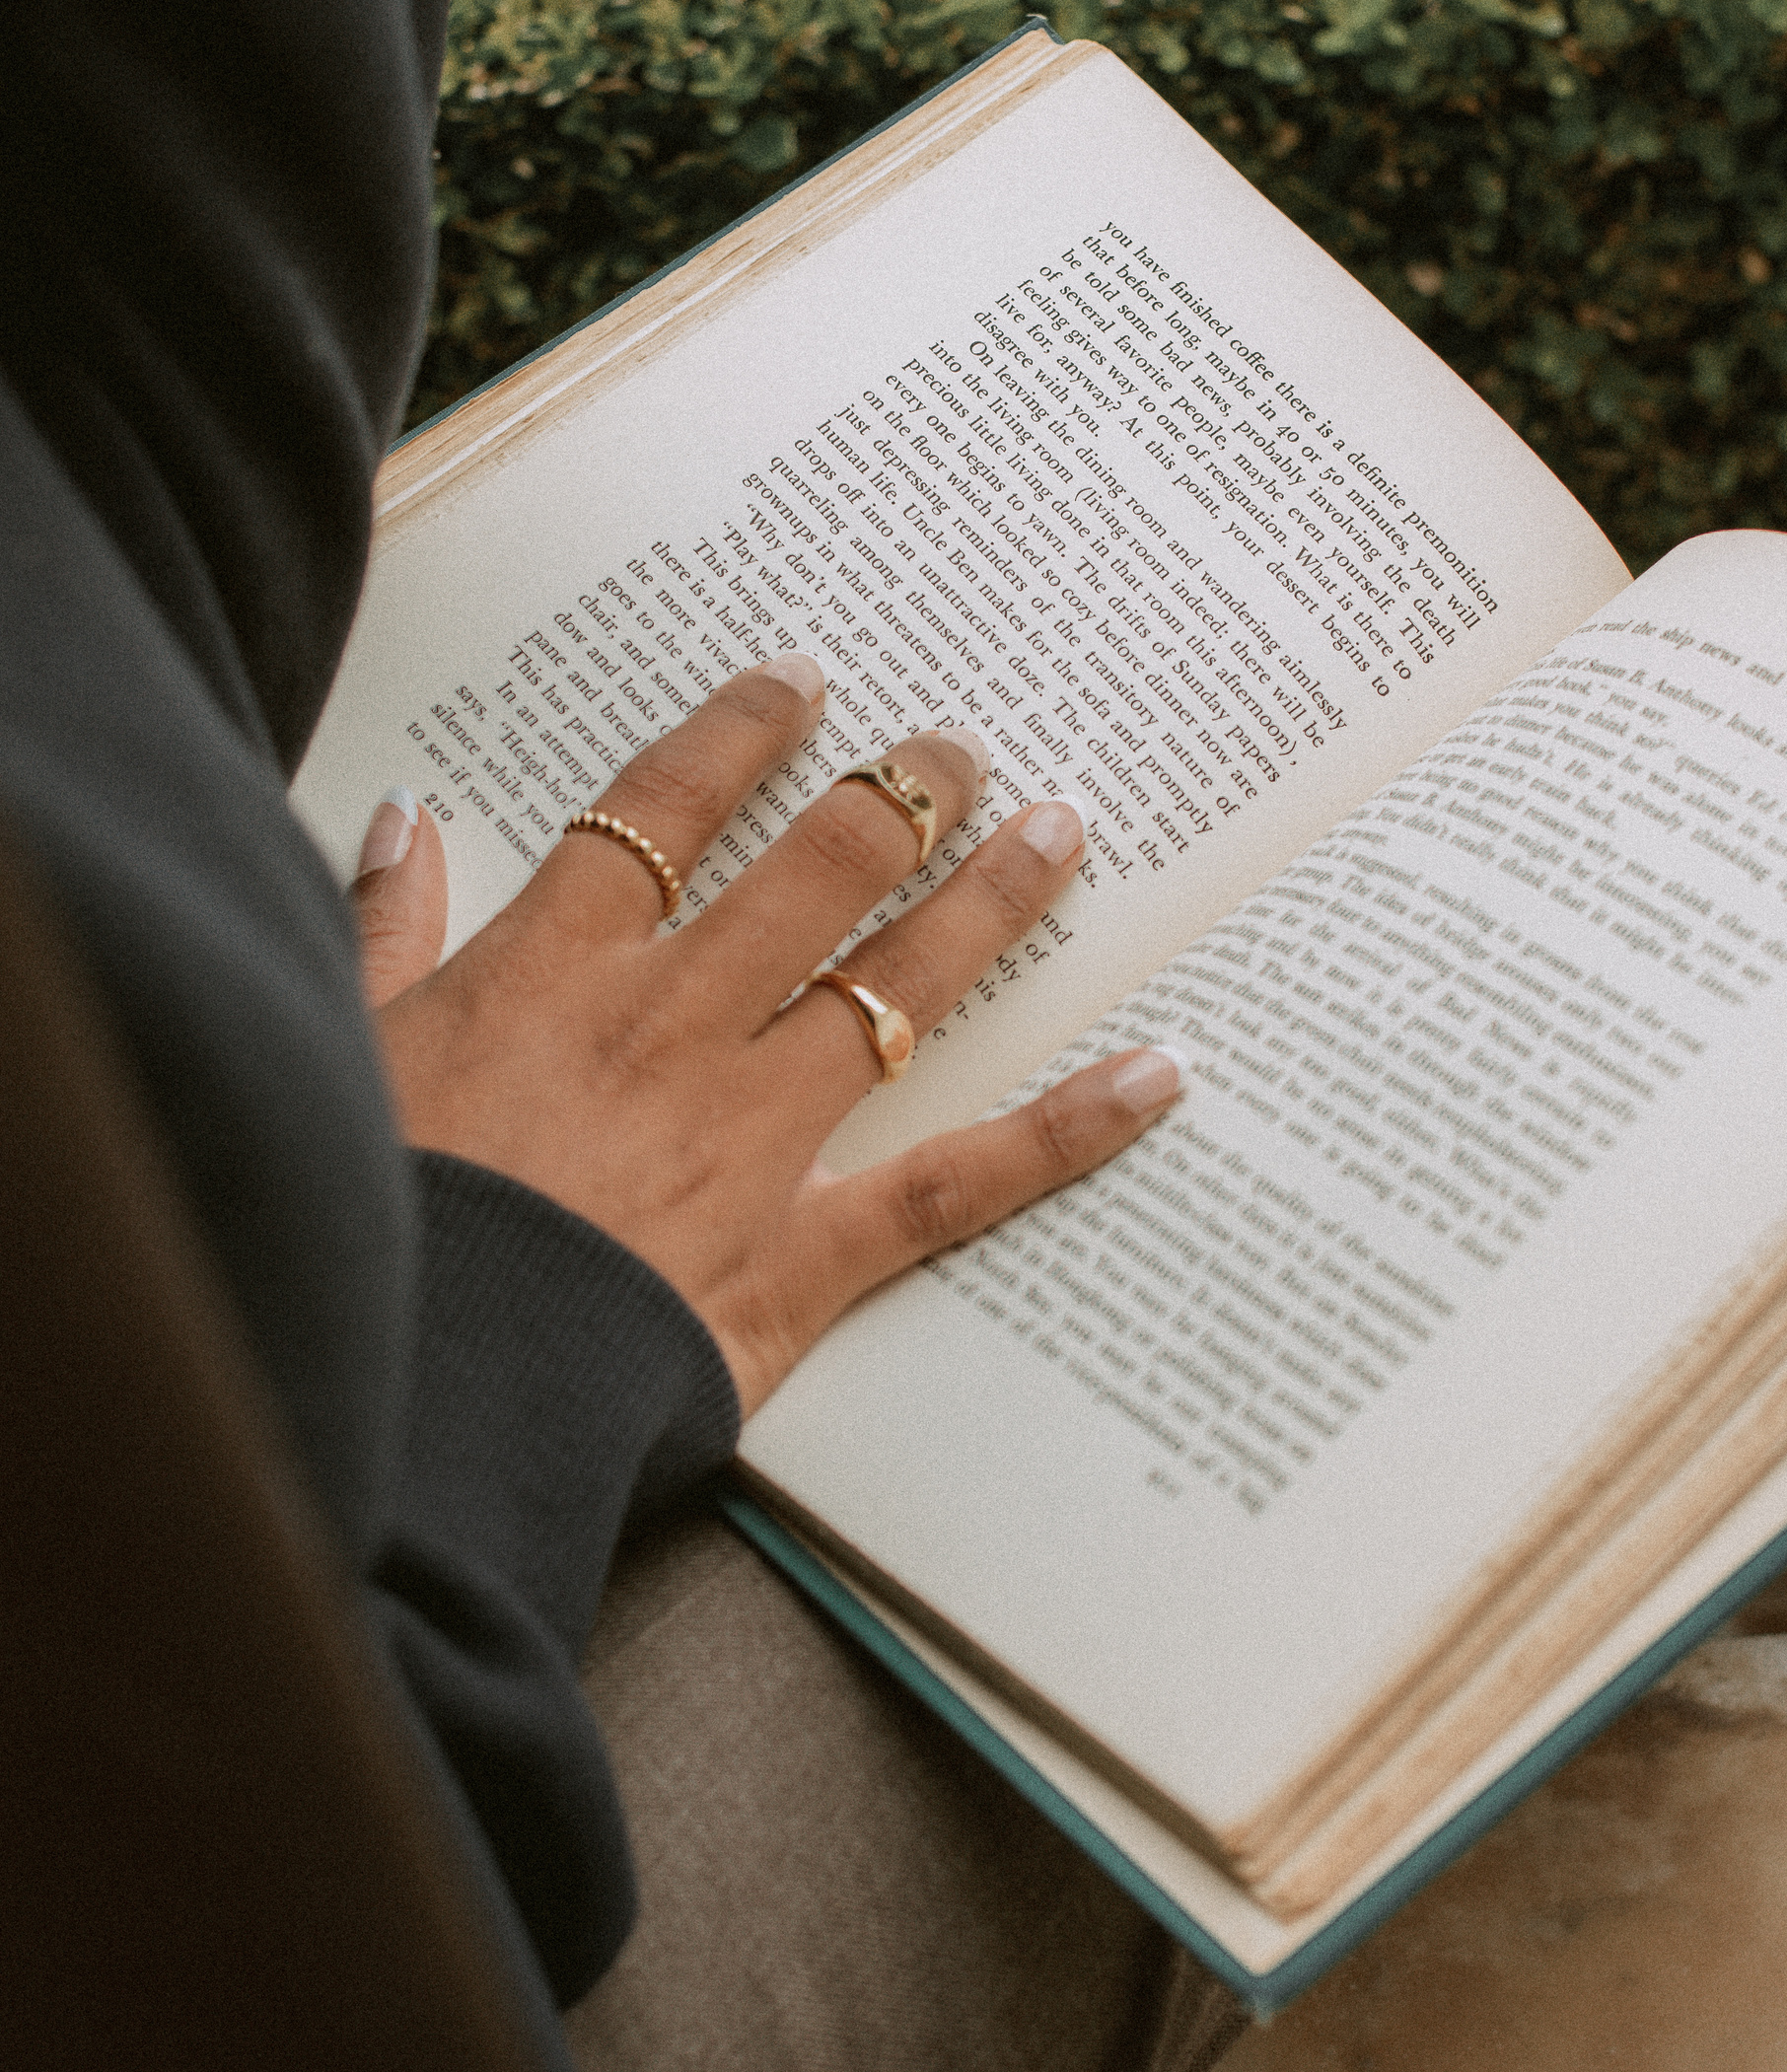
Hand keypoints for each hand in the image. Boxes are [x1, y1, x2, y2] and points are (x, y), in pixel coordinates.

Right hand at [348, 654, 1184, 1415]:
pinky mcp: (806, 1249)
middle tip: (962, 748)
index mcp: (556, 969)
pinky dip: (1063, 1130)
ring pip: (895, 984)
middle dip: (898, 795)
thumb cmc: (379, 1226)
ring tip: (1059, 833)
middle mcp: (674, 1024)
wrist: (421, 1386)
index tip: (803, 685)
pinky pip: (957, 1179)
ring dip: (986, 899)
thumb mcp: (346, 1055)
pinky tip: (1155, 1078)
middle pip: (811, 872)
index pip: (661, 811)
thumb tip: (398, 820)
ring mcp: (752, 1130)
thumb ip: (379, 929)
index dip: (738, 734)